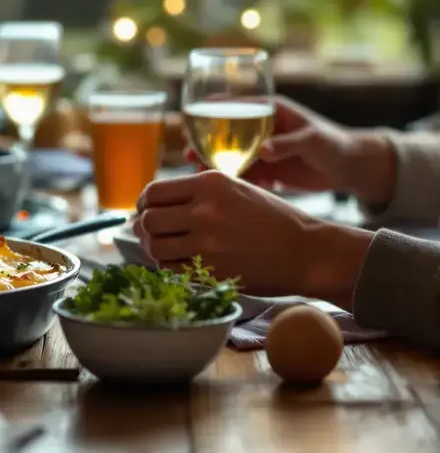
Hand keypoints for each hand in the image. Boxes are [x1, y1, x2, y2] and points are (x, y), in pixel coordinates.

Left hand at [135, 170, 372, 305]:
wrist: (307, 250)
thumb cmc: (270, 219)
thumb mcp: (235, 189)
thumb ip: (196, 192)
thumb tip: (150, 204)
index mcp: (209, 183)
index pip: (154, 192)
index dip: (144, 204)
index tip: (146, 212)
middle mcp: (205, 209)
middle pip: (149, 220)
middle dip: (146, 228)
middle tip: (154, 234)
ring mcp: (208, 241)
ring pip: (154, 246)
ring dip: (155, 250)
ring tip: (167, 250)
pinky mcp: (213, 270)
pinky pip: (170, 269)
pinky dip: (169, 268)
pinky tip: (181, 264)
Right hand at [183, 97, 394, 203]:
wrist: (351, 169)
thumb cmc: (335, 144)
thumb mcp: (313, 140)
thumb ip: (288, 144)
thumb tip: (264, 151)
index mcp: (269, 111)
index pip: (234, 105)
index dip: (210, 110)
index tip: (189, 117)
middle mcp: (260, 129)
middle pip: (223, 133)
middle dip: (203, 142)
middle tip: (189, 153)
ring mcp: (261, 149)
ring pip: (228, 155)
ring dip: (212, 163)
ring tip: (198, 173)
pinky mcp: (265, 169)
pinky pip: (241, 173)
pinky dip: (229, 179)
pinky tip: (218, 187)